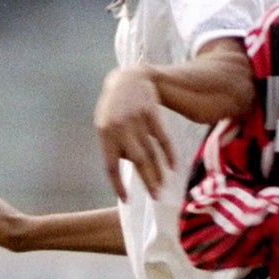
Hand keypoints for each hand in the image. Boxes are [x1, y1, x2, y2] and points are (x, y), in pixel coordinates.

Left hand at [95, 67, 175, 200]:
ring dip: (158, 171)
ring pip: (151, 152)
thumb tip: (129, 165)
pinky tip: (174, 167)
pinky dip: (169, 154)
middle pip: (137, 160)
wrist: (128, 79)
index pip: (111, 165)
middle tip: (156, 197)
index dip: (118, 184)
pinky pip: (162, 138)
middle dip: (147, 180)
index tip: (127, 199)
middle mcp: (121, 128)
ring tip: (162, 187)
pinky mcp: (152, 115)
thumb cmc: (113, 107)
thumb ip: (114, 145)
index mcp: (105, 134)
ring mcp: (138, 121)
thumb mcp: (104, 124)